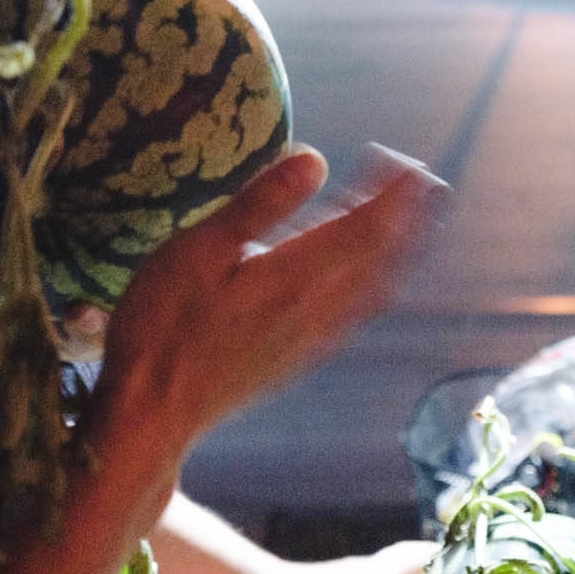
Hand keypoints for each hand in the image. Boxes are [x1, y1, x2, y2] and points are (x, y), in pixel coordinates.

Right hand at [99, 147, 438, 458]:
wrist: (153, 414)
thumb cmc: (165, 325)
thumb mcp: (200, 250)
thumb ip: (260, 205)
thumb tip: (314, 159)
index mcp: (297, 276)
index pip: (366, 228)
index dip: (393, 195)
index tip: (407, 163)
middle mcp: (318, 310)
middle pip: (382, 258)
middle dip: (409, 217)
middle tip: (421, 182)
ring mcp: (311, 340)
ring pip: (375, 289)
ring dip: (400, 251)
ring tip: (410, 221)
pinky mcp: (298, 360)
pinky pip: (356, 315)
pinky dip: (376, 285)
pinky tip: (368, 282)